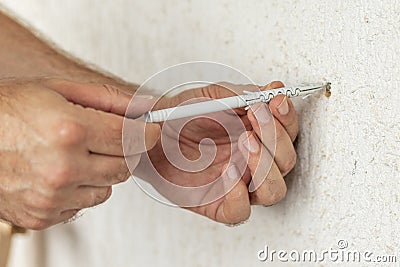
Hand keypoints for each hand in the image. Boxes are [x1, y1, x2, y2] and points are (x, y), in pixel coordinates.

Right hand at [0, 78, 159, 229]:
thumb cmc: (7, 111)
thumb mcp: (58, 89)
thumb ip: (109, 99)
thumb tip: (146, 105)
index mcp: (69, 131)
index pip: (132, 138)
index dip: (147, 132)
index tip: (150, 130)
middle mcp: (62, 168)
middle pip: (125, 166)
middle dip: (124, 150)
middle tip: (106, 137)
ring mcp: (52, 197)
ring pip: (107, 189)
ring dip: (101, 172)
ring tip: (75, 154)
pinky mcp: (42, 216)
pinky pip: (83, 205)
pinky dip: (80, 190)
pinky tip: (59, 172)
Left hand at [143, 81, 297, 223]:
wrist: (151, 136)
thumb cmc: (181, 117)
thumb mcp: (210, 97)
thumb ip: (241, 94)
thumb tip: (274, 89)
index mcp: (256, 135)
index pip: (288, 133)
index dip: (287, 118)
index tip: (275, 101)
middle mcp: (253, 162)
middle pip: (286, 162)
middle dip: (276, 138)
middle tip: (255, 116)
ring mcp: (239, 184)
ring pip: (274, 191)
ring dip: (265, 166)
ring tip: (244, 141)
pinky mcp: (219, 204)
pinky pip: (240, 212)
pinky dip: (240, 196)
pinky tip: (228, 171)